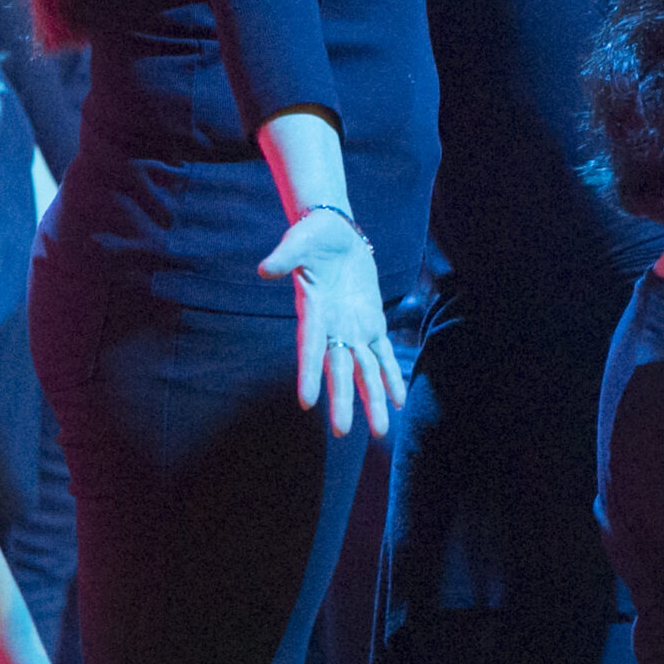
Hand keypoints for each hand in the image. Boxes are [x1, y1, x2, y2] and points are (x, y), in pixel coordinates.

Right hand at [258, 210, 404, 437]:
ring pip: (365, 369)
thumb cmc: (312, 235)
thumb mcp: (298, 240)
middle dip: (342, 399)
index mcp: (314, 310)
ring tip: (380, 429)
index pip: (310, 348)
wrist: (333, 231)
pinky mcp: (371, 321)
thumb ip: (285, 257)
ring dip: (373, 398)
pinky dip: (391, 376)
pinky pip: (382, 354)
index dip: (309, 374)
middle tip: (342, 432)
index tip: (307, 402)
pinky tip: (398, 401)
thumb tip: (266, 270)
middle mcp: (333, 326)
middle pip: (338, 368)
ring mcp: (353, 327)